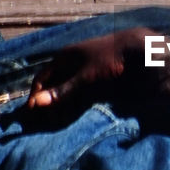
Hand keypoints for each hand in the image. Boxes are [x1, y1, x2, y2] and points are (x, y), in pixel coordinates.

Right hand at [27, 27, 152, 110]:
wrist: (136, 48)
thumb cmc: (109, 58)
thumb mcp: (85, 76)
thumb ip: (63, 90)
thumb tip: (38, 103)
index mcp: (64, 57)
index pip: (42, 77)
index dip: (36, 94)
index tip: (32, 112)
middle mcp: (70, 62)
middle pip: (53, 85)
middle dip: (48, 102)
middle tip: (45, 121)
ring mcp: (82, 68)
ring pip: (65, 89)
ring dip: (60, 104)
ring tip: (57, 120)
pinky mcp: (93, 76)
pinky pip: (77, 90)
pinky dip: (73, 102)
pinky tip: (73, 113)